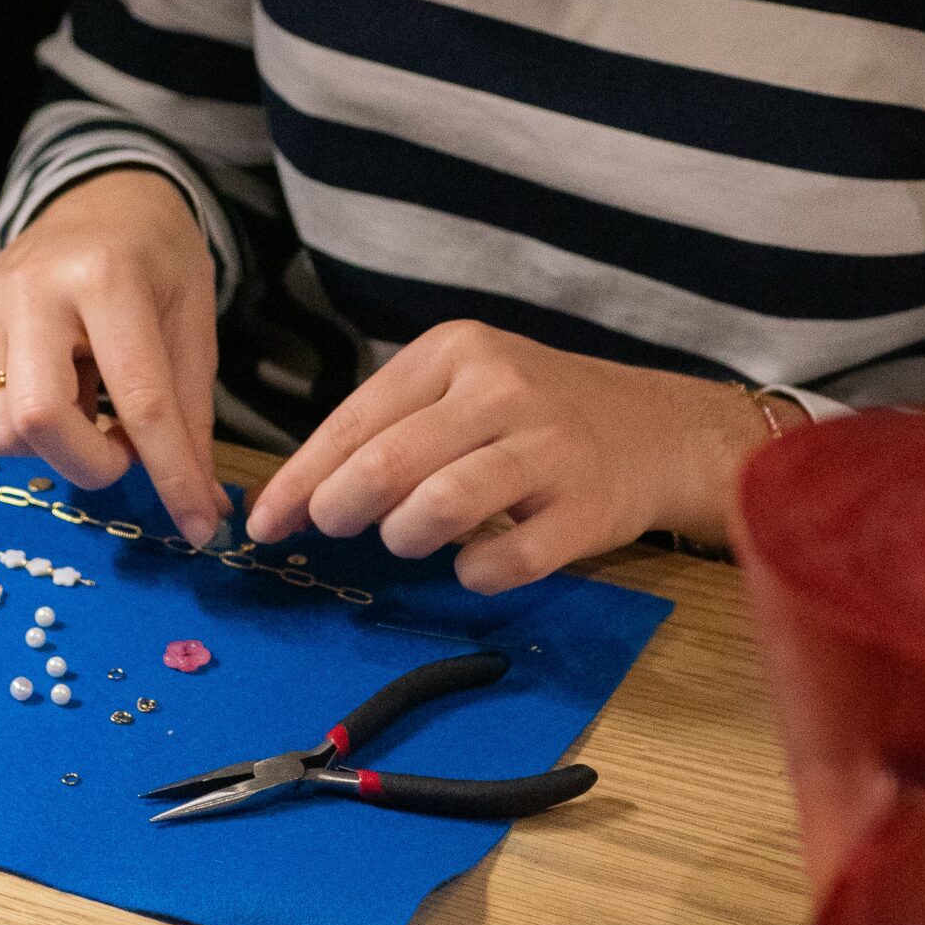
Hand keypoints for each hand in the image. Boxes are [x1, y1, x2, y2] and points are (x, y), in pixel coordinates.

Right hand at [0, 169, 227, 547]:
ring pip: (0, 430)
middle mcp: (30, 287)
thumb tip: (202, 512)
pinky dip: (21, 418)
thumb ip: (191, 417)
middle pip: (37, 421)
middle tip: (122, 452)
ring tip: (86, 399)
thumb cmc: (155, 262)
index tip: (197, 527)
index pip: (139, 399)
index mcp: (106, 277)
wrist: (99, 197)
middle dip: (87, 464)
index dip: (170, 474)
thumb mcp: (193, 325)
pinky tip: (51, 378)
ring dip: (55, 443)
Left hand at [244, 321, 784, 589]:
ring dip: (405, 536)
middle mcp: (500, 387)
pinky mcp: (586, 507)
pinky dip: (474, 573)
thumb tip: (302, 495)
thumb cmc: (537, 415)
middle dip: (340, 506)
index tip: (265, 522)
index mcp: (456, 351)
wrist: (659, 429)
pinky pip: (506, 558)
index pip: (356, 418)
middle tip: (333, 528)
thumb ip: (394, 428)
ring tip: (408, 539)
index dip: (302, 477)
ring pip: (440, 505)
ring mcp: (548, 446)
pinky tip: (474, 564)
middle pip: (388, 460)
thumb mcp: (466, 388)